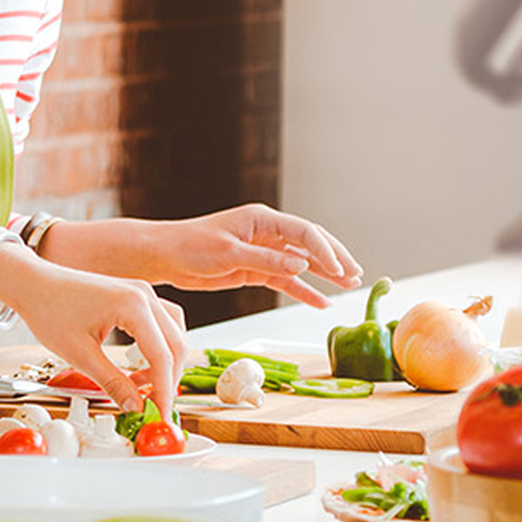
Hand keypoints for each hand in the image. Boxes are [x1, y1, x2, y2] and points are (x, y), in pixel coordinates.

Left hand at [6, 260, 185, 412]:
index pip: (163, 356)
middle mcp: (143, 295)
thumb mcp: (80, 354)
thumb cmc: (49, 309)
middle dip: (168, 379)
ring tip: (143, 387)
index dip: (165, 390)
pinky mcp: (135, 295)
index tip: (162, 414)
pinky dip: (157, 346)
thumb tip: (135, 406)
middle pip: (176, 345)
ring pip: (173, 333)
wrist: (33, 283)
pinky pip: (161, 323)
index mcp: (133, 305)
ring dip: (165, 363)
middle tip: (154, 406)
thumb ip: (113, 382)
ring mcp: (141, 292)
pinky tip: (139, 364)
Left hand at [146, 205, 361, 307]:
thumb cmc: (191, 247)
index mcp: (261, 219)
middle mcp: (266, 232)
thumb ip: (266, 260)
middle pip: (309, 244)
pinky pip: (285, 281)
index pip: (304, 232)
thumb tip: (301, 265)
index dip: (325, 250)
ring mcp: (262, 251)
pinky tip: (321, 302)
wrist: (165, 257)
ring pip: (301, 264)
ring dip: (324, 275)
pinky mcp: (254, 269)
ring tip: (348, 287)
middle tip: (356, 275)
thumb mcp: (229, 254)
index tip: (340, 269)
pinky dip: (303, 291)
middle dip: (334, 259)